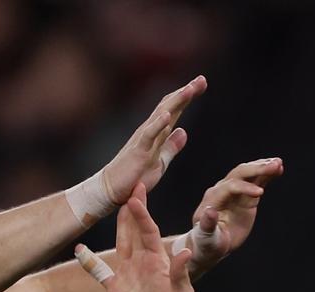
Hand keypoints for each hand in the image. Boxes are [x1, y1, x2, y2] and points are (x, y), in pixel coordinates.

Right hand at [76, 184, 193, 291]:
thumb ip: (180, 274)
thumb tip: (185, 253)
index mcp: (158, 262)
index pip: (149, 232)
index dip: (143, 213)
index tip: (137, 195)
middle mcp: (142, 263)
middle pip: (134, 231)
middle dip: (132, 210)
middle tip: (129, 187)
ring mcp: (127, 274)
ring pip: (120, 244)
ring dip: (117, 226)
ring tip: (112, 206)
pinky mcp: (115, 289)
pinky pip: (99, 272)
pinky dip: (89, 262)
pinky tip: (79, 250)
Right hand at [102, 76, 207, 202]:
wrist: (113, 189)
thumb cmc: (135, 176)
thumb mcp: (160, 162)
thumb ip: (171, 146)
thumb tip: (183, 131)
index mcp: (157, 134)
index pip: (174, 110)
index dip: (187, 97)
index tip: (201, 83)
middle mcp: (150, 131)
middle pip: (170, 106)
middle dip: (186, 93)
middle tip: (201, 79)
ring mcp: (143, 139)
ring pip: (161, 115)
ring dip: (176, 102)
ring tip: (190, 89)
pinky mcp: (138, 150)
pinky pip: (149, 135)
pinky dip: (158, 123)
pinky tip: (167, 114)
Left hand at [184, 157, 284, 273]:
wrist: (211, 244)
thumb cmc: (208, 243)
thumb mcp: (206, 238)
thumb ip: (207, 225)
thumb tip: (210, 211)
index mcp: (212, 199)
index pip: (230, 187)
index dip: (245, 188)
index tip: (260, 194)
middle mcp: (222, 190)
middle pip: (239, 173)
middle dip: (256, 169)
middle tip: (273, 166)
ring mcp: (234, 191)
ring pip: (248, 173)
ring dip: (263, 167)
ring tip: (278, 163)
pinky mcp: (245, 195)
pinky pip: (256, 181)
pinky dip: (267, 174)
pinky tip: (278, 168)